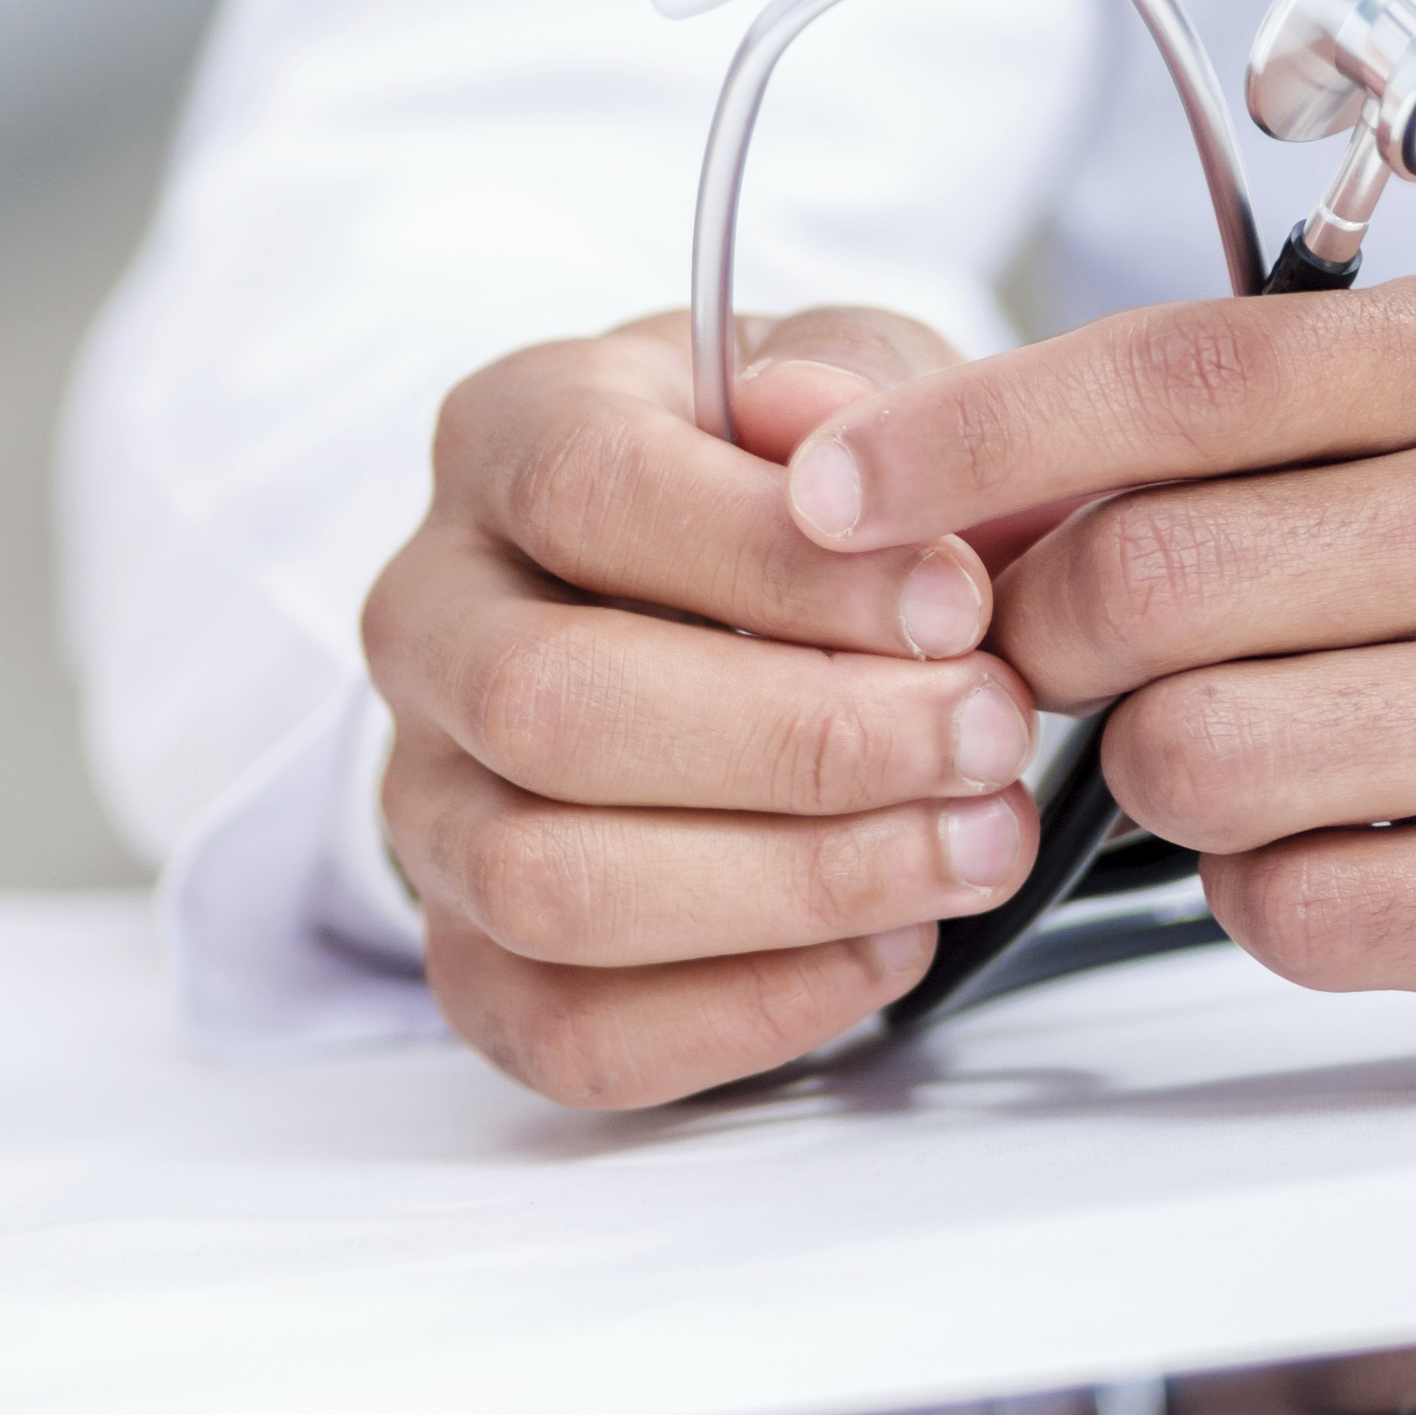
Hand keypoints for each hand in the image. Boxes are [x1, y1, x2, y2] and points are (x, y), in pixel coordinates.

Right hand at [363, 308, 1046, 1106]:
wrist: (711, 609)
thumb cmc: (785, 493)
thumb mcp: (843, 384)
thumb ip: (855, 387)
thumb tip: (838, 443)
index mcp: (500, 442)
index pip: (588, 490)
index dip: (779, 561)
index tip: (958, 605)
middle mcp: (429, 622)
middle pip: (548, 705)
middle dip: (801, 741)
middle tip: (988, 738)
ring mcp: (427, 803)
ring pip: (544, 884)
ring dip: (788, 885)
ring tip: (968, 848)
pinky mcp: (470, 957)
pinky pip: (566, 1030)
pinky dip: (743, 1011)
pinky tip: (889, 944)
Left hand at [776, 279, 1415, 1069]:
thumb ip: (1226, 429)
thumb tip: (909, 461)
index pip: (1171, 377)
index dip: (966, 435)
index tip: (824, 490)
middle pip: (1148, 586)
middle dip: (1044, 639)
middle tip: (1052, 661)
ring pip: (1200, 761)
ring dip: (1161, 779)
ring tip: (1248, 753)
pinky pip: (1299, 907)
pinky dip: (1272, 892)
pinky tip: (1353, 848)